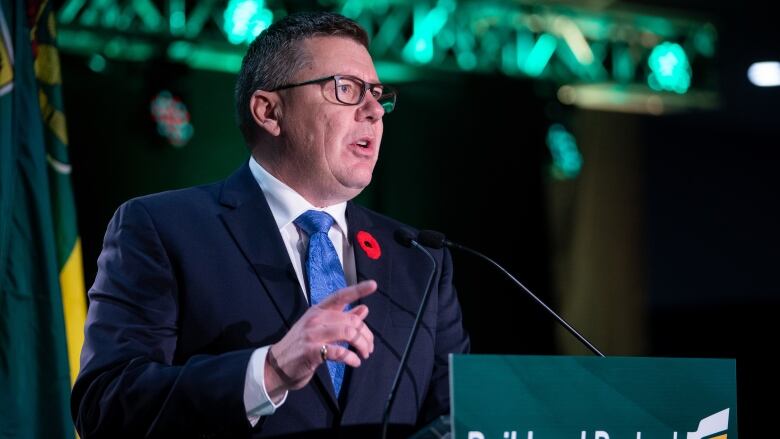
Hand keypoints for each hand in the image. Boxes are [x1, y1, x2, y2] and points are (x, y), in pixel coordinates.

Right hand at [264, 280, 376, 399]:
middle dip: (365, 335)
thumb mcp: (320, 328)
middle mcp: (315, 319)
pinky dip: (351, 358)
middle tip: (369, 347)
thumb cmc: (301, 346)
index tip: (373, 284)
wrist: (277, 366)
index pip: (340, 296)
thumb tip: (364, 309)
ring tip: (364, 354)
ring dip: (362, 345)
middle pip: (351, 319)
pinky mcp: (311, 351)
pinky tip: (354, 362)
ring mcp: (312, 334)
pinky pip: (339, 351)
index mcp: (318, 310)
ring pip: (348, 332)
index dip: (357, 290)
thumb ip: (342, 319)